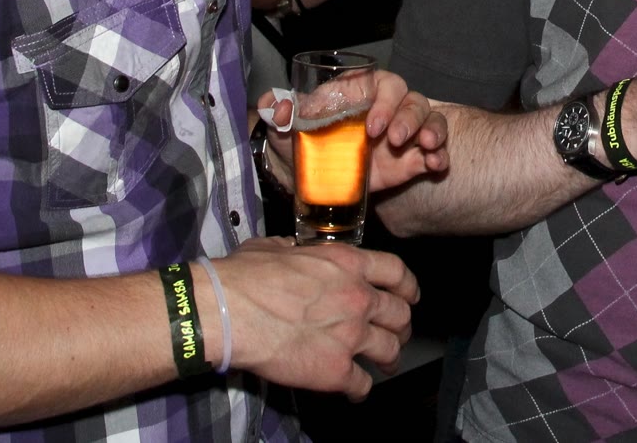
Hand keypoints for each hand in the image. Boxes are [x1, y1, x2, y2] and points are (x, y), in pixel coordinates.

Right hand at [213, 238, 418, 399]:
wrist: (228, 312)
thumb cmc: (245, 276)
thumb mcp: (277, 246)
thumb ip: (298, 249)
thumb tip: (293, 250)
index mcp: (348, 264)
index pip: (396, 273)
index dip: (407, 286)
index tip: (409, 296)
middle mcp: (358, 298)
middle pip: (400, 314)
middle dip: (402, 326)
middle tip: (397, 333)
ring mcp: (350, 336)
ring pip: (389, 350)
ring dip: (390, 358)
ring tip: (387, 364)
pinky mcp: (334, 370)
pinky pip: (361, 384)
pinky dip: (361, 389)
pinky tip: (355, 390)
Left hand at [258, 70, 448, 196]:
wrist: (309, 176)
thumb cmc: (300, 140)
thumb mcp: (285, 127)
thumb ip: (280, 112)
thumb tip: (275, 104)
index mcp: (360, 92)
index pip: (382, 83)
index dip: (383, 100)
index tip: (372, 125)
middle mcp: (386, 108)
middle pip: (410, 100)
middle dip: (408, 118)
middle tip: (393, 139)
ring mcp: (402, 133)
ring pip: (429, 118)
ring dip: (432, 130)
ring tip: (428, 147)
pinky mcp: (411, 159)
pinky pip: (434, 149)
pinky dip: (439, 154)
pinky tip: (436, 164)